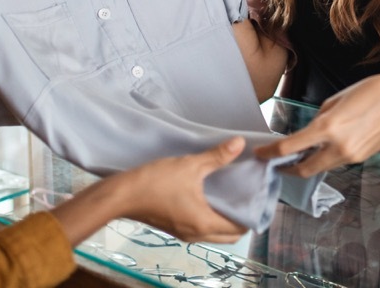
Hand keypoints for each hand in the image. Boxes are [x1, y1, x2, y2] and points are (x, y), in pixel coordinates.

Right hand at [89, 137, 247, 243]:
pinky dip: (211, 218)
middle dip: (242, 218)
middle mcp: (197, 234)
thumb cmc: (155, 182)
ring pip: (215, 233)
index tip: (259, 196)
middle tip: (248, 194)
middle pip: (230, 235)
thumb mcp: (190, 166)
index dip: (252, 213)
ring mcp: (184, 234)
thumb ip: (217, 156)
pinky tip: (211, 196)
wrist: (120, 196)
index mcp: (205, 224)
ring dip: (226, 219)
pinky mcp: (175, 228)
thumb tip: (240, 143)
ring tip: (232, 194)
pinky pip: (202, 228)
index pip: (240, 228)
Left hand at [253, 72, 379, 177]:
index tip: (259, 152)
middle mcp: (339, 147)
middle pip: (303, 169)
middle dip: (286, 168)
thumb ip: (321, 119)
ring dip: (305, 164)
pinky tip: (320, 149)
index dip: (270, 153)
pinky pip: (336, 162)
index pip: (290, 148)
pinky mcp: (361, 159)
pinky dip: (324, 159)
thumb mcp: (336, 100)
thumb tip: (310, 132)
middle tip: (274, 162)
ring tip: (294, 156)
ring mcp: (352, 156)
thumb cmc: (370, 90)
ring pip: (320, 168)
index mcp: (328, 128)